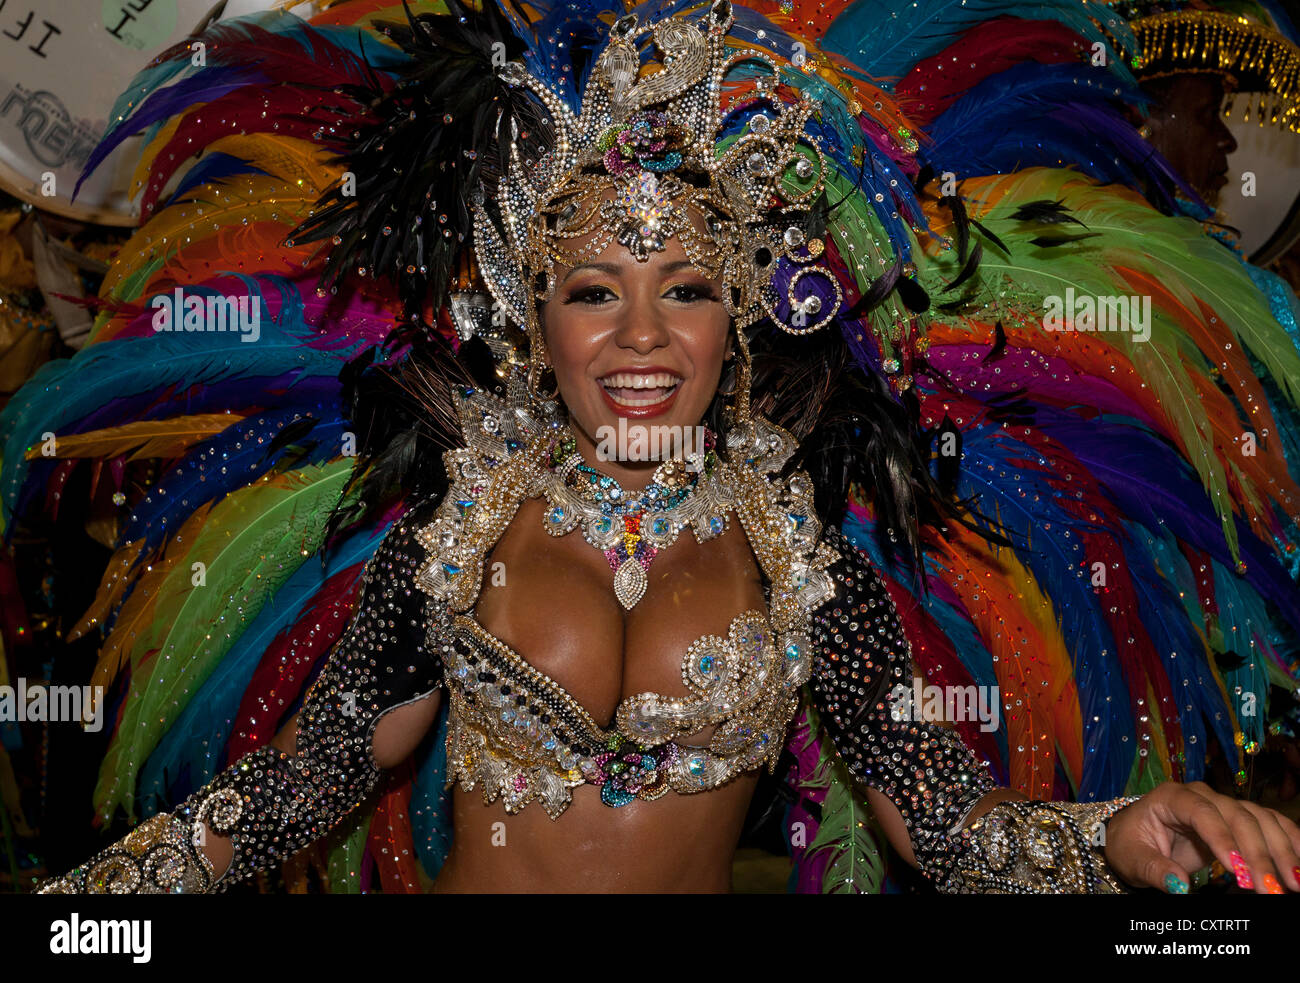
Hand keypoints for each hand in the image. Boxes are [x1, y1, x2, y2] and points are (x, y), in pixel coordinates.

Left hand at [1104, 780, 1299, 893]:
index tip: (1237, 870)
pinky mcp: (1238, 820)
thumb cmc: (1131, 844)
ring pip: (1260, 820)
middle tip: (1269, 889)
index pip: (1201, 812)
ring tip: (1293, 883)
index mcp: (1171, 797)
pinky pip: (1270, 824)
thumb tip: (1179, 886)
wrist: (1136, 839)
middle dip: (1257, 854)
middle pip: (1237, 816)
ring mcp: (1223, 805)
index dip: (1221, 838)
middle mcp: (1202, 795)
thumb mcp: (1132, 858)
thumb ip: (1154, 869)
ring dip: (1281, 850)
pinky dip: (1290, 841)